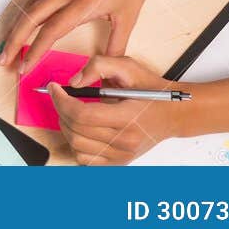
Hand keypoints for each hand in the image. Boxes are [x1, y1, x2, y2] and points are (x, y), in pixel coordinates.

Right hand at [0, 0, 184, 73]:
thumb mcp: (129, 15)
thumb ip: (116, 44)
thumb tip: (107, 66)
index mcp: (83, 3)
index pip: (50, 31)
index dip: (34, 51)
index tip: (24, 67)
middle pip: (30, 17)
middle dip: (13, 40)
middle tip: (3, 60)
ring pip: (31, 6)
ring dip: (17, 27)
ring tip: (9, 46)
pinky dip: (27, 12)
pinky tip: (26, 22)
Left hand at [51, 55, 179, 164]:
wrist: (174, 114)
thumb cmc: (153, 91)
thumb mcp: (128, 67)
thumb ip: (99, 66)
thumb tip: (73, 82)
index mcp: (128, 118)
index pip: (82, 116)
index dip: (61, 100)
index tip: (54, 87)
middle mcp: (125, 142)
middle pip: (76, 131)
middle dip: (60, 110)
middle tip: (59, 95)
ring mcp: (121, 155)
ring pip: (77, 147)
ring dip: (66, 126)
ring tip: (70, 110)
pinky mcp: (118, 162)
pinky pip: (86, 160)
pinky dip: (76, 144)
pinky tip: (80, 129)